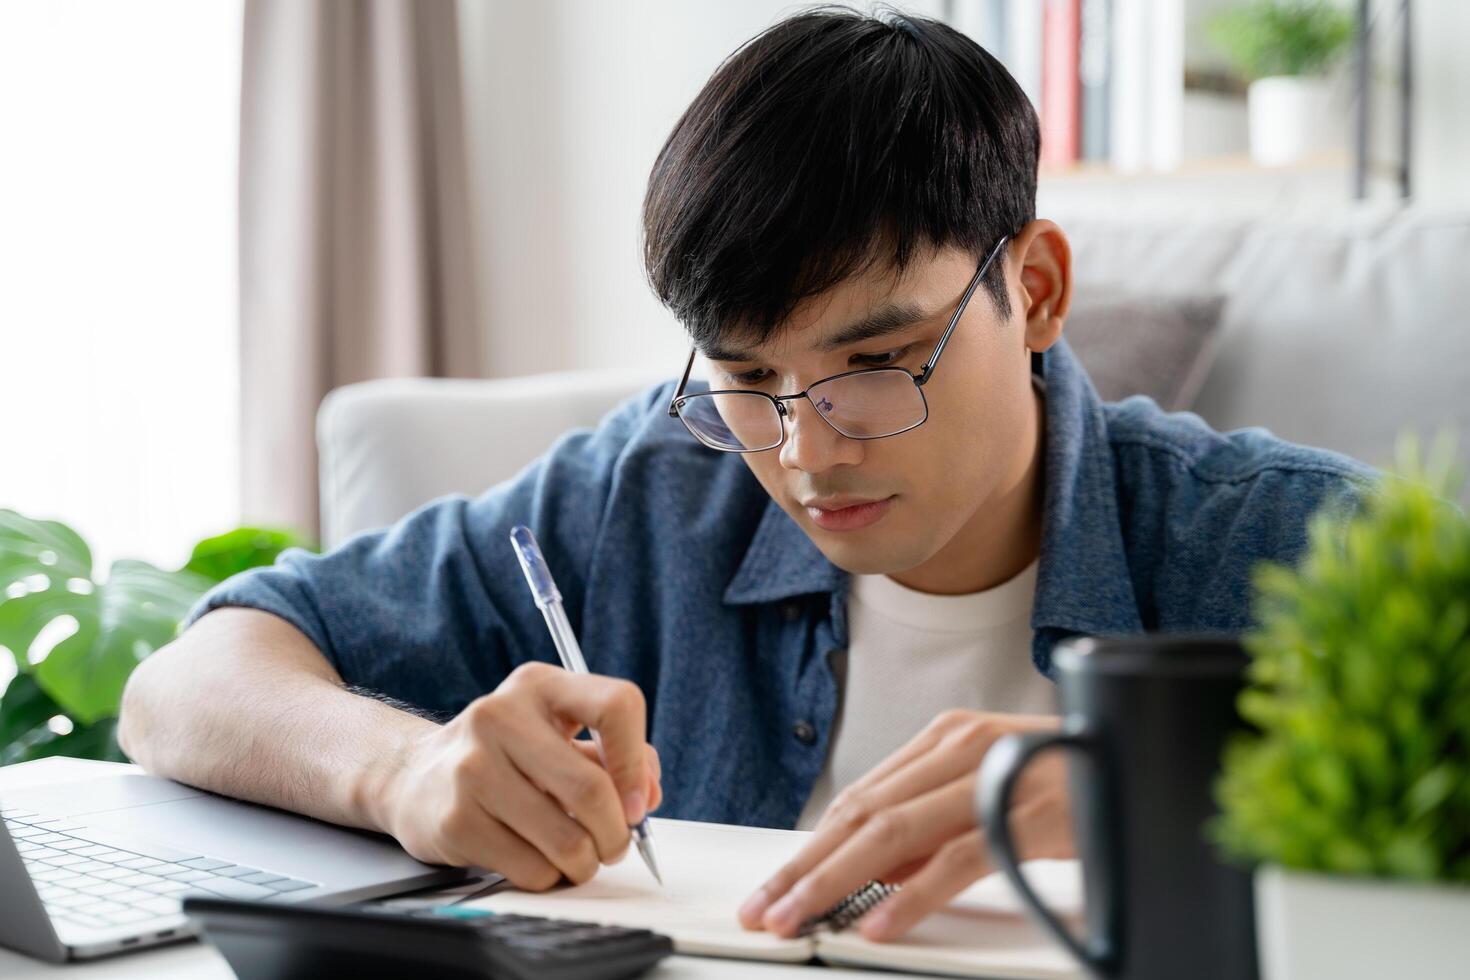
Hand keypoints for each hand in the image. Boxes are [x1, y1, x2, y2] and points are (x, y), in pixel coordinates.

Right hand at [379, 661, 661, 890]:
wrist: (418, 778)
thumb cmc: (507, 757)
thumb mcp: (559, 735)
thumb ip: (614, 757)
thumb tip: (648, 796)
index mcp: (539, 685)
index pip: (616, 705)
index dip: (637, 762)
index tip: (638, 802)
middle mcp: (501, 716)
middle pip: (591, 789)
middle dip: (617, 833)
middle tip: (616, 846)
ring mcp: (472, 768)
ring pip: (566, 840)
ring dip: (586, 862)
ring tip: (579, 857)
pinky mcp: (455, 819)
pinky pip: (532, 869)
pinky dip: (550, 877)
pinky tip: (539, 861)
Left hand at [738, 710, 1068, 941]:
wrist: (1156, 759)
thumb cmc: (1074, 782)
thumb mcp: (990, 801)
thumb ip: (933, 832)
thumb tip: (874, 879)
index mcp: (947, 738)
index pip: (858, 799)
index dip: (809, 849)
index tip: (773, 889)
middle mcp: (962, 744)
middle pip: (862, 815)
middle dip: (806, 869)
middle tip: (766, 911)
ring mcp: (996, 773)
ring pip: (894, 831)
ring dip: (838, 881)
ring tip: (801, 919)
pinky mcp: (1031, 810)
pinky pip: (958, 857)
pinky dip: (913, 894)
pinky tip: (881, 923)